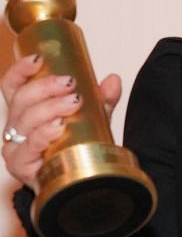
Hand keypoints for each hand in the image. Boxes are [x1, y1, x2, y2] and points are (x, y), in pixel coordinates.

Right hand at [1, 55, 121, 187]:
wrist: (77, 177)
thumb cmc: (76, 142)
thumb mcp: (92, 116)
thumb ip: (102, 99)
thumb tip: (113, 80)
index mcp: (26, 108)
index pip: (13, 85)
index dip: (20, 70)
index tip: (38, 59)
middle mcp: (16, 125)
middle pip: (21, 99)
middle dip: (46, 87)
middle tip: (70, 83)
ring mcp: (16, 146)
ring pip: (25, 121)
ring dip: (49, 108)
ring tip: (73, 102)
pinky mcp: (21, 166)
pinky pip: (28, 148)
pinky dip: (42, 135)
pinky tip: (56, 127)